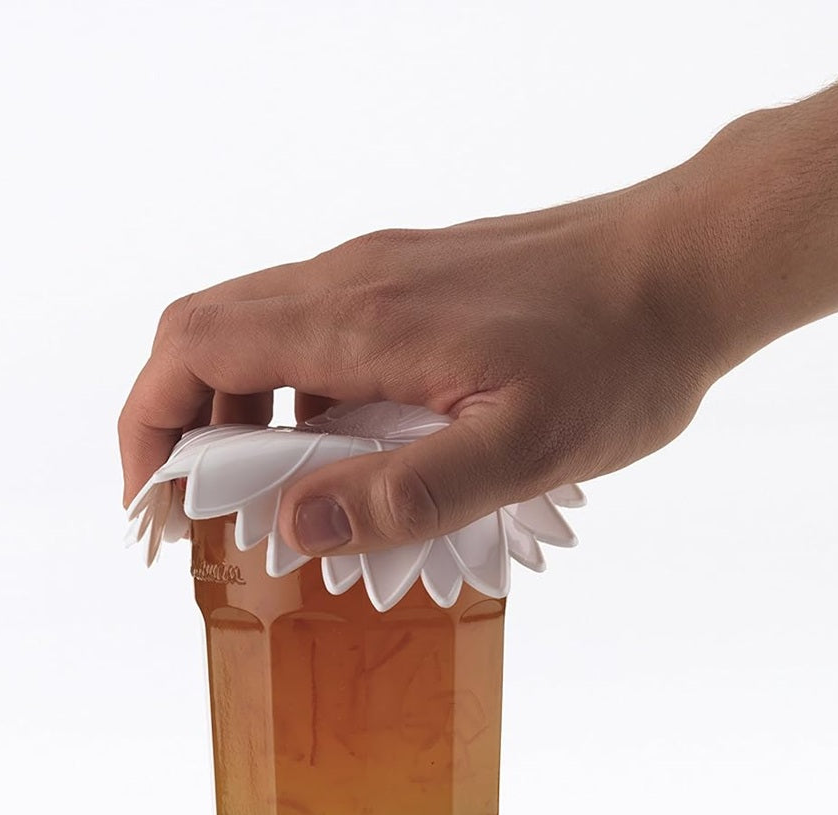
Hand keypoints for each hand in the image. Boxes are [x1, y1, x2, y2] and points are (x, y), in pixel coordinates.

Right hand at [118, 184, 725, 555]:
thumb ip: (408, 490)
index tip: (157, 504)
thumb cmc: (621, 354)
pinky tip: (353, 448)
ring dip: (245, 414)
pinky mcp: (420, 282)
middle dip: (184, 426)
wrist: (687, 265)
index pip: (196, 350)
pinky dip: (301, 393)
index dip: (151, 427)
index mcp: (363, 321)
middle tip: (208, 514)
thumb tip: (297, 525)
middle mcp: (357, 281)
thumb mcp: (523, 447)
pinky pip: (324, 330)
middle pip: (211, 335)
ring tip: (279, 496)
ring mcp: (387, 273)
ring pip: (265, 331)